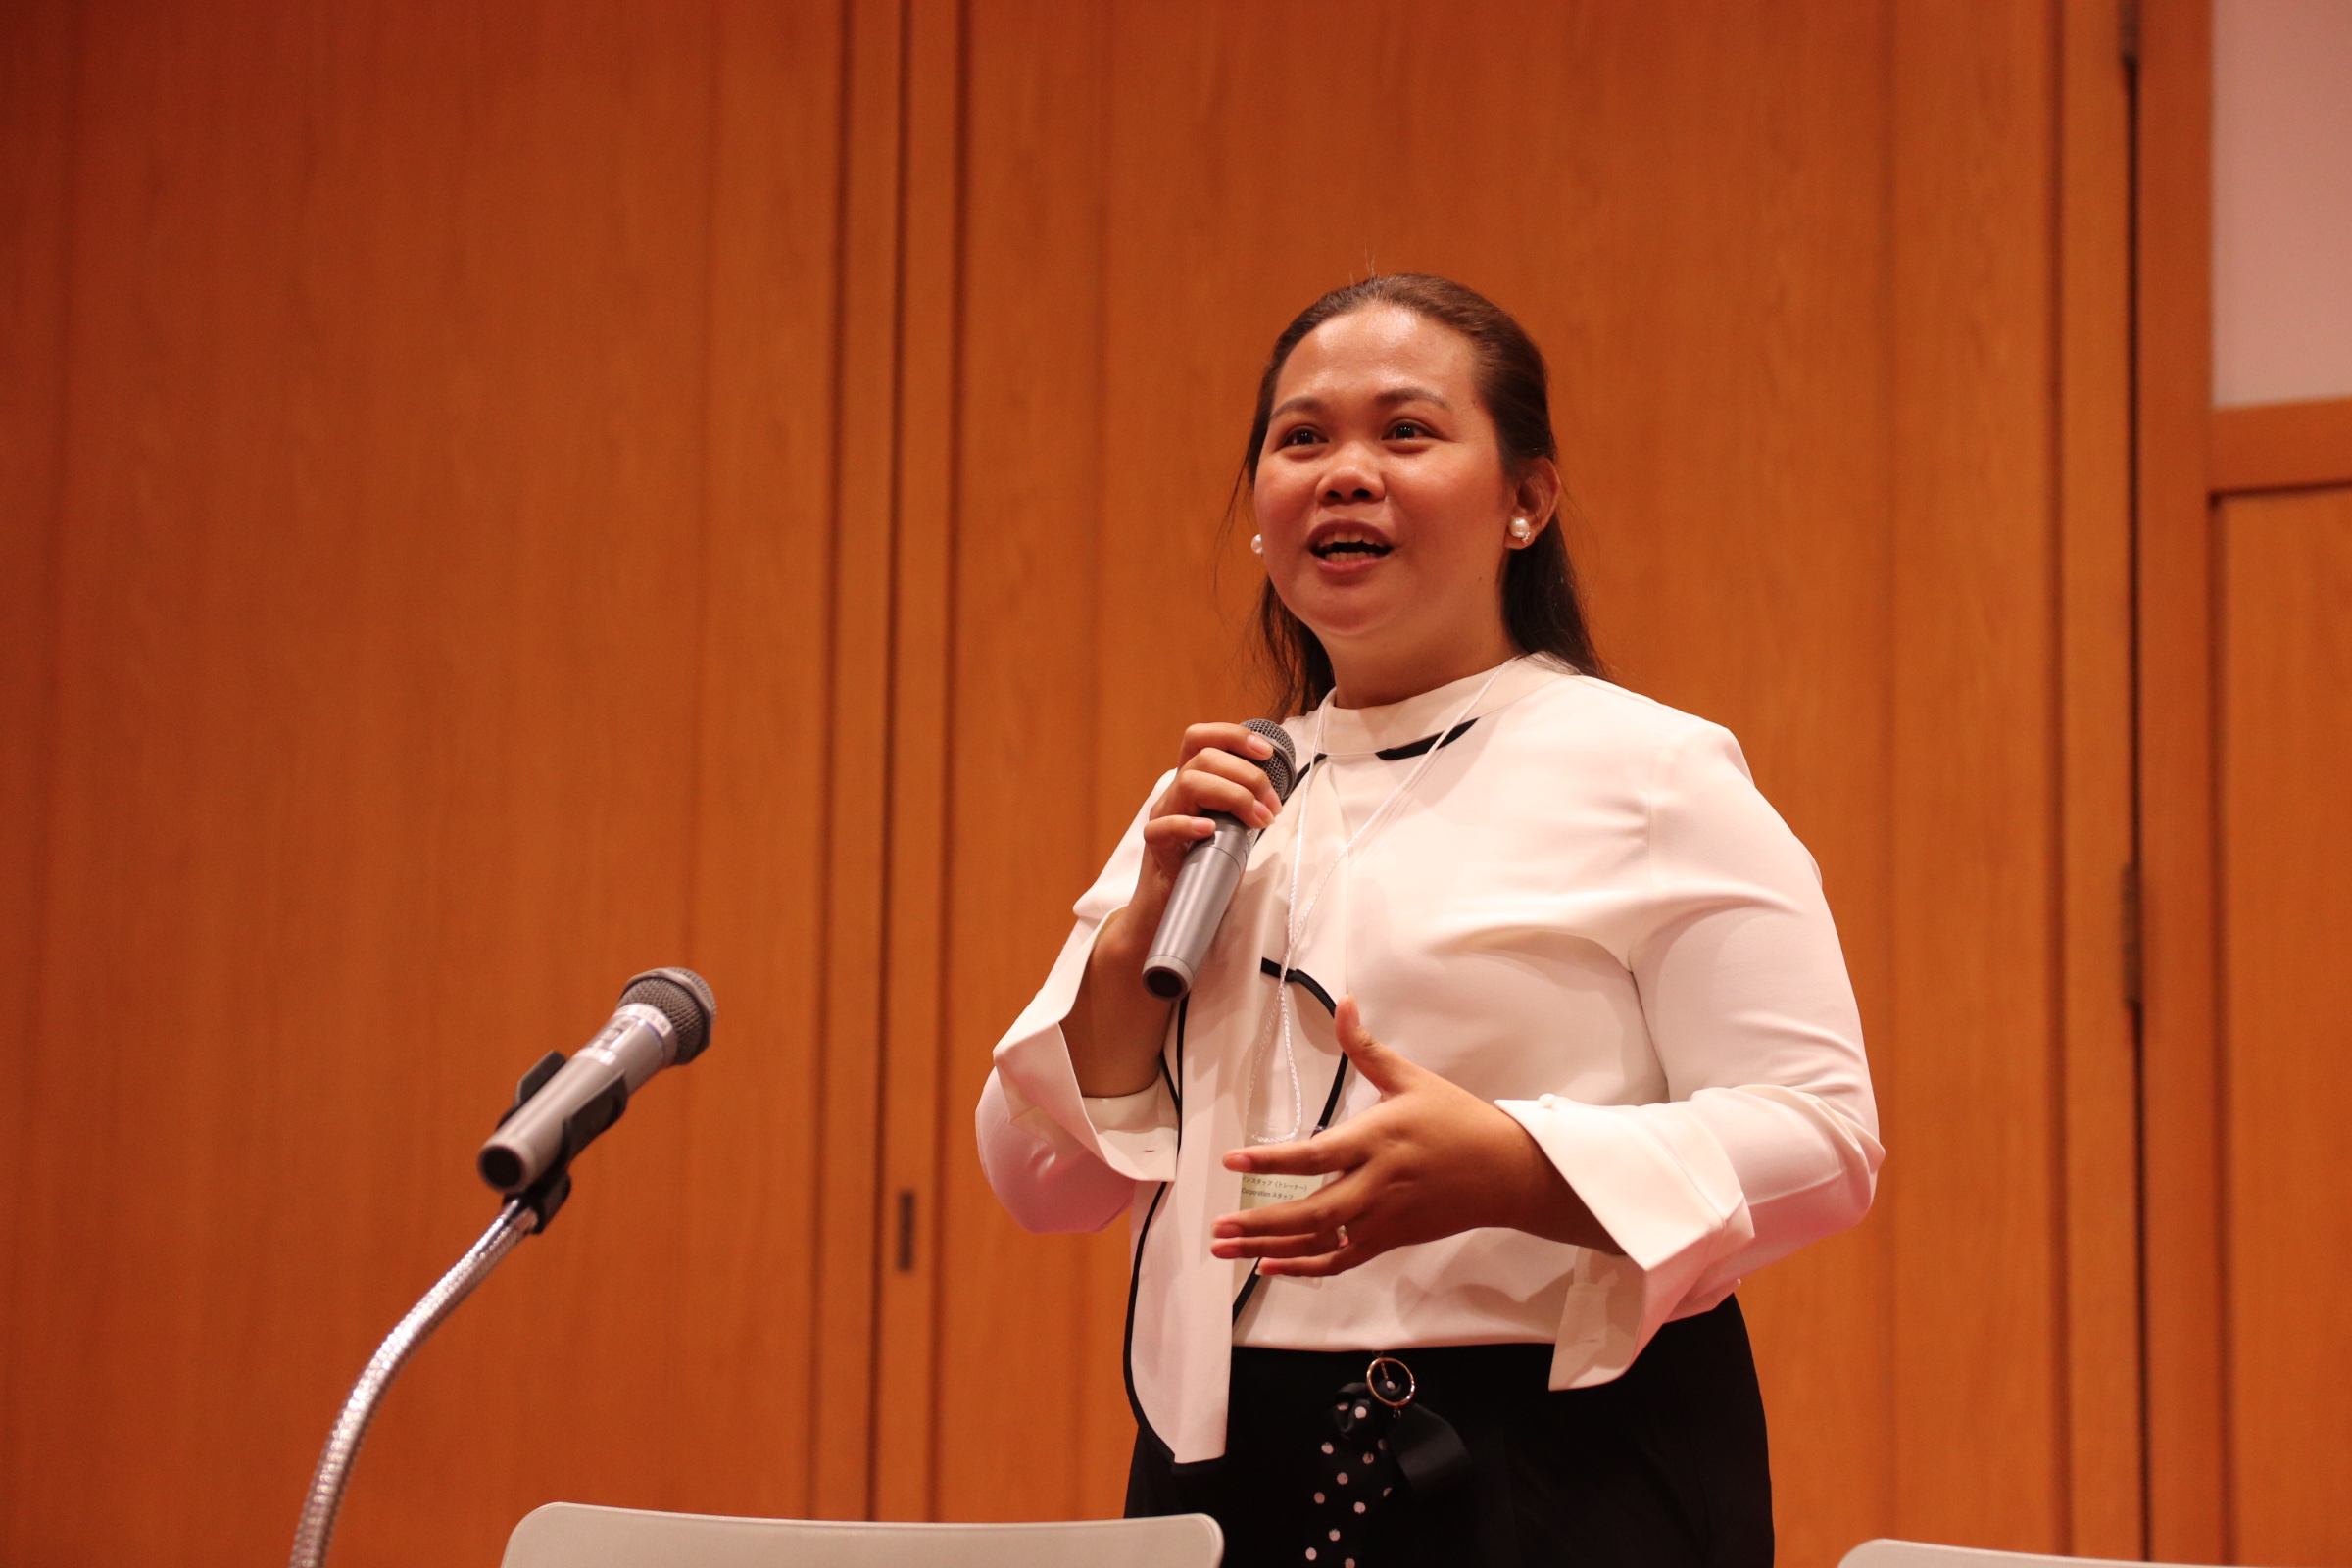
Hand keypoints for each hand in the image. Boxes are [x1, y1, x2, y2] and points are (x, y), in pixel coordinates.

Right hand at [1121, 723, 1288, 942]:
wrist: (1171, 906)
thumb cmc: (1205, 864)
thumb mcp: (1230, 828)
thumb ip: (1243, 807)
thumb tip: (1275, 794)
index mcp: (1192, 782)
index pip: (1201, 738)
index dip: (1233, 736)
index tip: (1266, 752)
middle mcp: (1174, 793)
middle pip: (1204, 758)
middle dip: (1248, 776)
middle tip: (1272, 807)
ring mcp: (1162, 816)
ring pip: (1189, 782)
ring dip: (1234, 797)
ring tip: (1259, 822)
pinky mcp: (1154, 846)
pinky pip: (1163, 827)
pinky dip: (1189, 825)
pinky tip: (1210, 831)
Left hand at [1210, 997, 1619, 1273]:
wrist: (1506, 1173)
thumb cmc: (1456, 1121)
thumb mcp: (1411, 1079)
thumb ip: (1367, 1048)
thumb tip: (1344, 1001)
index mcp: (1376, 1141)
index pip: (1315, 1155)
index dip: (1271, 1161)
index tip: (1231, 1162)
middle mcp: (1376, 1184)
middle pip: (1311, 1212)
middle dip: (1260, 1223)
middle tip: (1217, 1228)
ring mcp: (1383, 1218)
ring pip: (1320, 1242)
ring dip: (1270, 1247)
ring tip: (1226, 1249)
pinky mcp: (1390, 1239)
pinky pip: (1342, 1260)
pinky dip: (1305, 1267)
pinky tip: (1270, 1266)